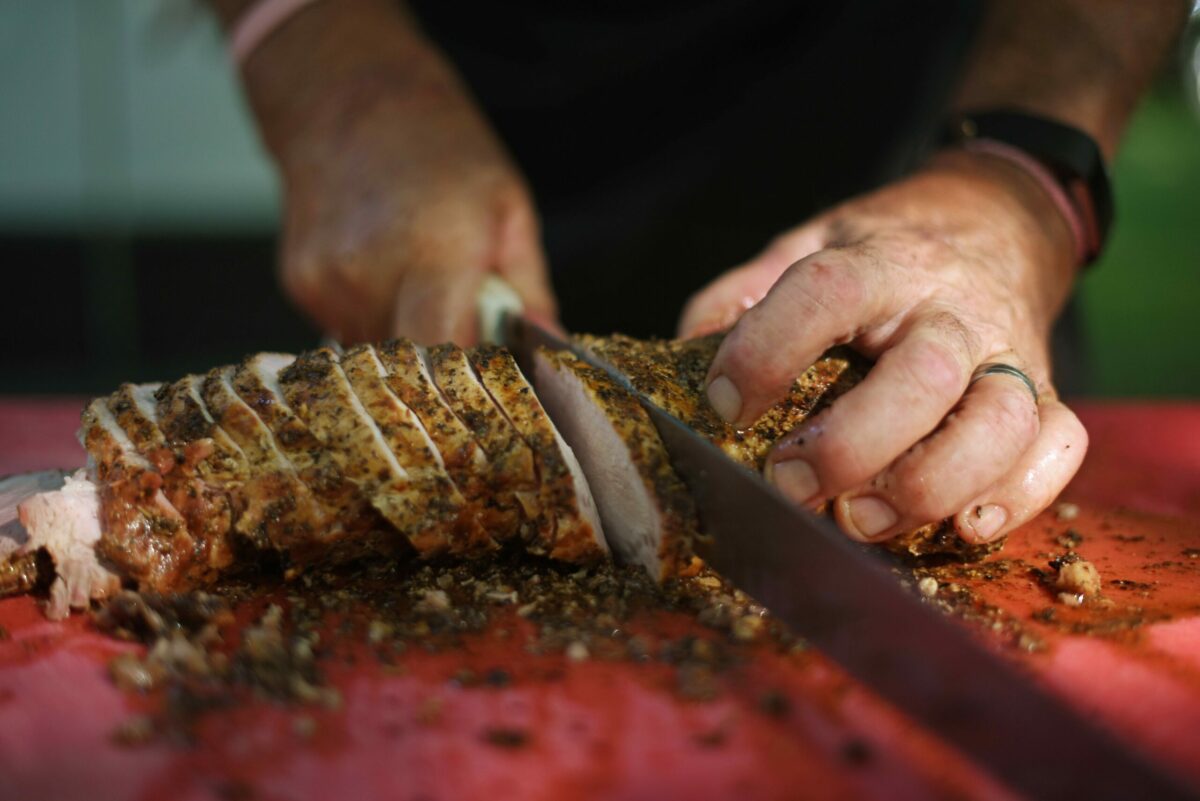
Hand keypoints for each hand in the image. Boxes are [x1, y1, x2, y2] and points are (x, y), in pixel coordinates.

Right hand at [267, 24, 554, 343]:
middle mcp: (372, 271)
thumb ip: (530, 290)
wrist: (349, 97)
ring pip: (377, 352)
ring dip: (405, 336)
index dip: (467, 379)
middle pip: (410, 369)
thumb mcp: (509, 209)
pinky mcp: (299, 282)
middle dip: (440, 364)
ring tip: (418, 281)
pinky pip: (344, 329)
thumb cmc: (442, 150)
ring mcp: (327, 279)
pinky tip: (381, 270)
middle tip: (462, 325)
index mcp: (435, 251)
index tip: (489, 374)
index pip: (443, 356)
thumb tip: (555, 351)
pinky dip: (370, 315)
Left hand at [679, 150, 1088, 544]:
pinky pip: (1058, 446)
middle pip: (925, 374)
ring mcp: (1009, 352)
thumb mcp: (807, 245)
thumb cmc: (882, 253)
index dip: (770, 348)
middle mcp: (953, 308)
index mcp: (883, 263)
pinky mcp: (1046, 393)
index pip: (830, 291)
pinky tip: (960, 526)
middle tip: (789, 482)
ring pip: (1001, 422)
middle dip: (852, 444)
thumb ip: (744, 292)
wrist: (997, 221)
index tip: (723, 403)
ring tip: (861, 518)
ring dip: (931, 484)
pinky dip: (1018, 495)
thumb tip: (685, 354)